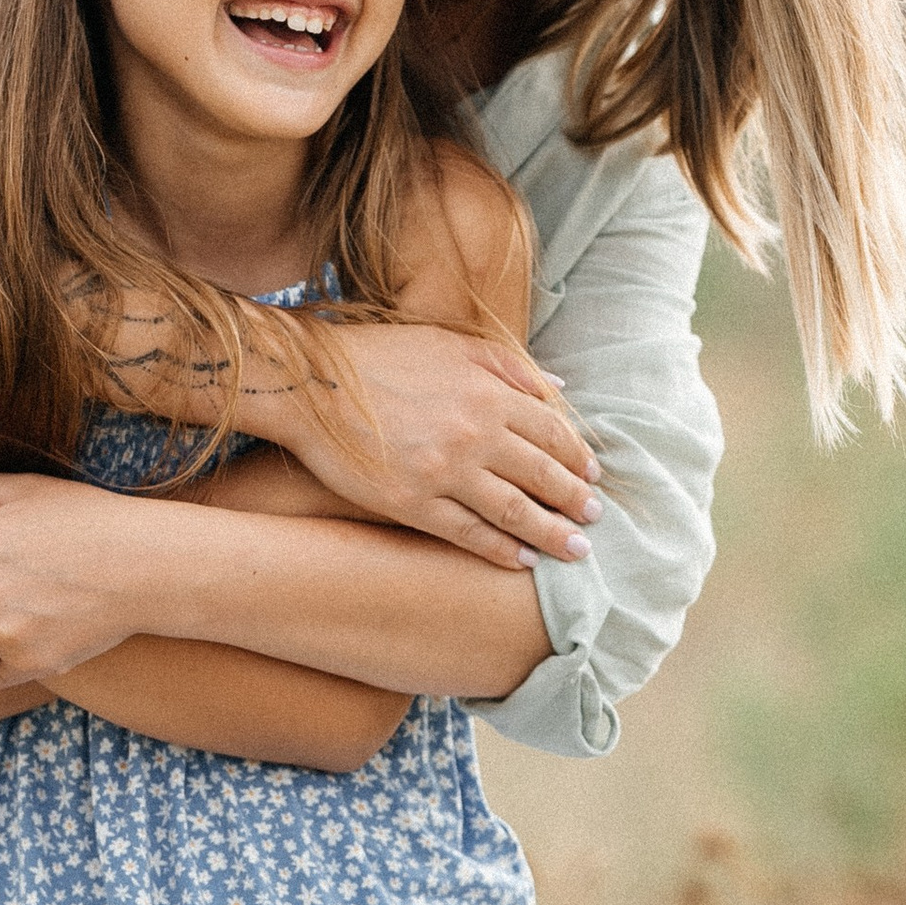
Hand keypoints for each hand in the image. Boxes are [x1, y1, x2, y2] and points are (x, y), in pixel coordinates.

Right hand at [253, 322, 603, 570]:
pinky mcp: (412, 503)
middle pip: (543, 475)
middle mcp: (475, 433)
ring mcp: (444, 472)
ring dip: (551, 534)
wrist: (312, 383)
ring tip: (575, 551)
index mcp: (488, 392)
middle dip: (575, 500)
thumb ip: (509, 366)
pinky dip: (500, 550)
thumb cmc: (380, 357)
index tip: (593, 475)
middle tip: (594, 518)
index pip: (552, 432)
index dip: (578, 456)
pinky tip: (521, 561)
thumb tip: (561, 393)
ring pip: (515, 511)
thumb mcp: (451, 343)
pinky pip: (468, 533)